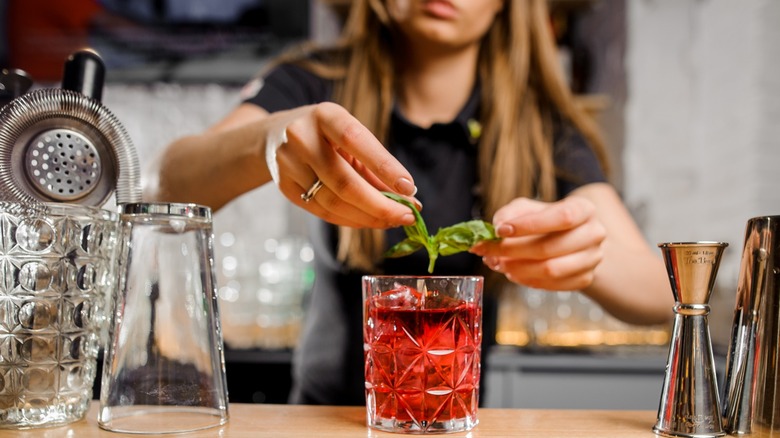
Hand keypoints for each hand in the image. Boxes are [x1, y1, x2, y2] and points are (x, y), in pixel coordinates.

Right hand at [265, 102, 418, 227]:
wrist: (276, 136)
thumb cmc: (325, 135)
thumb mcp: (350, 136)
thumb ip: (376, 165)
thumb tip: (409, 199)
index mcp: (325, 115)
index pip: (355, 140)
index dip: (384, 166)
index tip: (409, 187)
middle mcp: (301, 137)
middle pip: (344, 182)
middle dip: (380, 205)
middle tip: (407, 216)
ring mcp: (288, 164)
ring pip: (334, 202)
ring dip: (368, 217)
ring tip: (392, 220)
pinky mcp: (285, 187)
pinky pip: (322, 212)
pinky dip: (351, 220)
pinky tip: (369, 221)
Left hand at [470, 196, 606, 290]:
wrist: (567, 238)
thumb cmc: (544, 220)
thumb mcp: (527, 208)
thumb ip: (509, 214)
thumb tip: (496, 228)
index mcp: (584, 209)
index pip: (561, 217)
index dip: (528, 225)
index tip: (499, 230)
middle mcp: (594, 234)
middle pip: (550, 247)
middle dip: (512, 251)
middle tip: (487, 252)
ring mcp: (592, 259)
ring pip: (550, 270)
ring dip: (517, 269)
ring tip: (497, 263)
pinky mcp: (585, 279)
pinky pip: (552, 285)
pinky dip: (527, 280)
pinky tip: (512, 272)